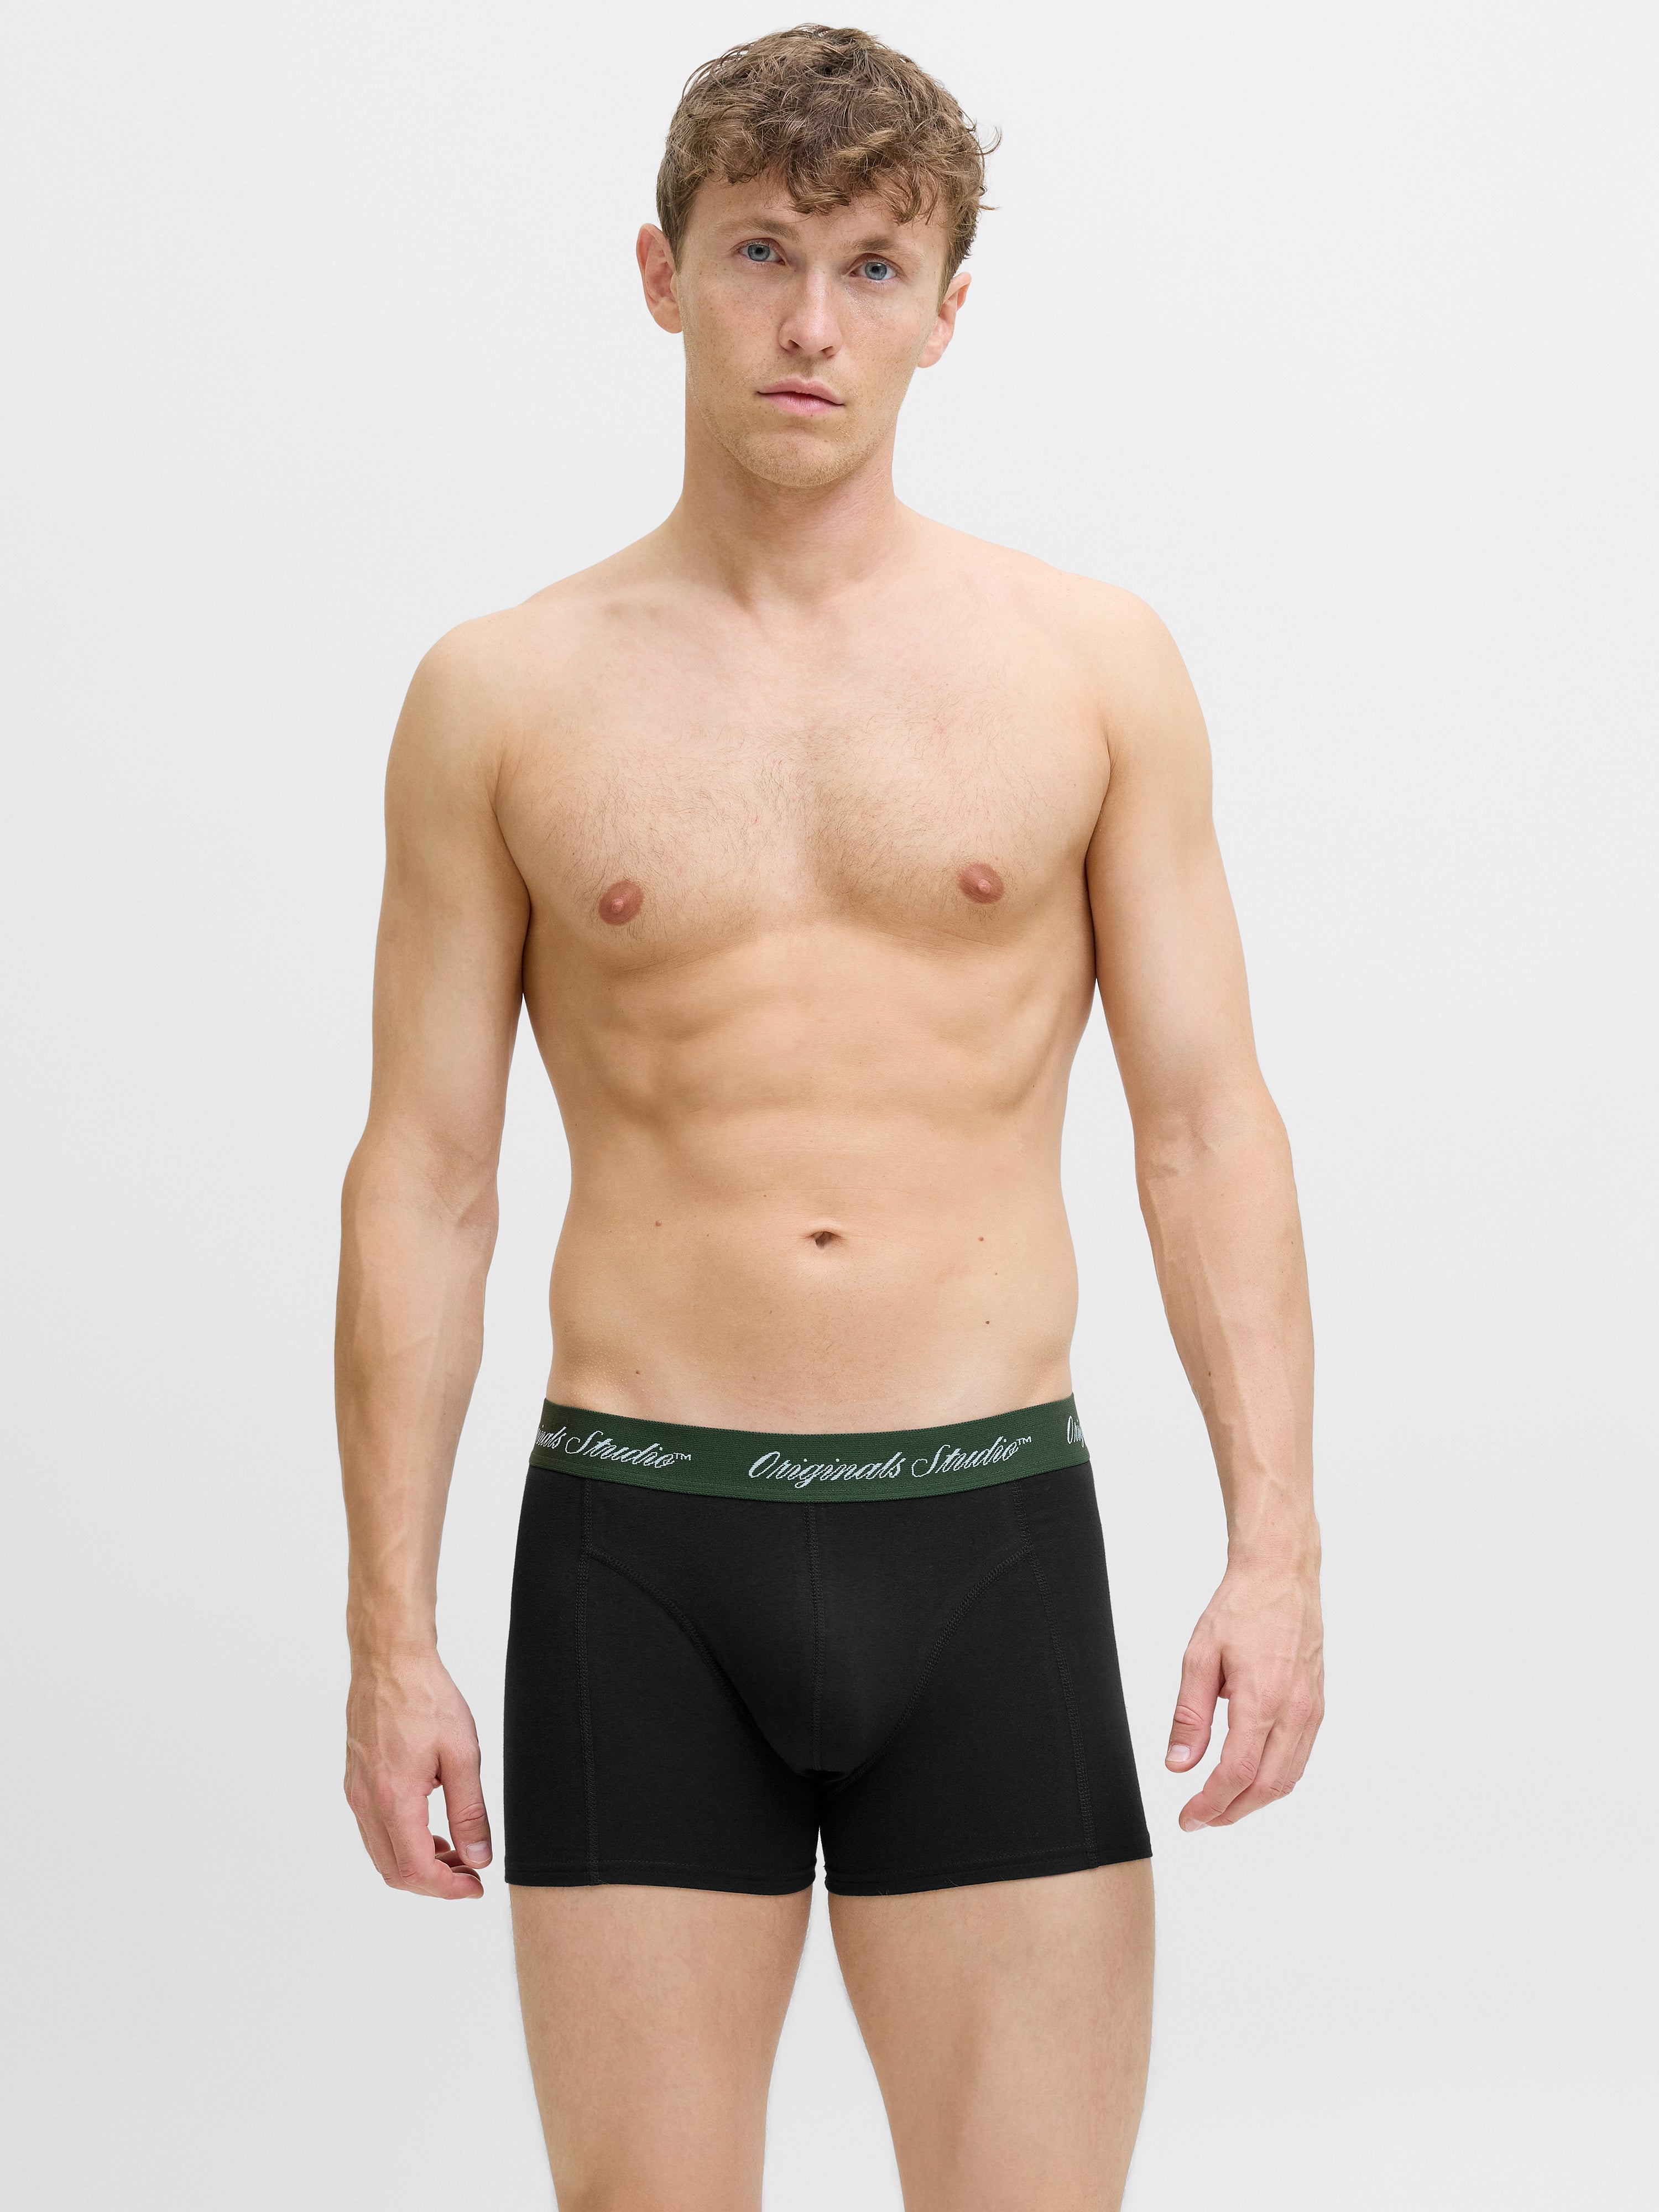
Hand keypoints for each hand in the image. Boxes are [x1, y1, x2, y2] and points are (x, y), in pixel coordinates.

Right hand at [344, 1650, 492, 1896]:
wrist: (390, 1659)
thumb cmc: (425, 1697)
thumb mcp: (461, 1754)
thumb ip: (470, 1811)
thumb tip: (479, 1856)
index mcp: (393, 1799)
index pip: (415, 1871)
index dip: (447, 1889)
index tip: (475, 1886)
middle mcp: (367, 1802)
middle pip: (394, 1871)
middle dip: (434, 1882)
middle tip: (469, 1873)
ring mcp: (356, 1792)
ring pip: (382, 1853)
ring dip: (418, 1863)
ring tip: (456, 1849)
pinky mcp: (356, 1781)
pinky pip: (375, 1829)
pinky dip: (402, 1842)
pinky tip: (430, 1826)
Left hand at [1164, 1555, 1323, 1829]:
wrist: (1281, 1576)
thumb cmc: (1241, 1609)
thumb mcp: (1199, 1657)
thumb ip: (1190, 1715)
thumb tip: (1178, 1764)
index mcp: (1262, 1699)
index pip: (1236, 1773)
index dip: (1210, 1804)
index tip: (1188, 1818)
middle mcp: (1294, 1711)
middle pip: (1266, 1787)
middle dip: (1232, 1812)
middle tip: (1200, 1818)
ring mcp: (1311, 1711)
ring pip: (1287, 1778)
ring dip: (1254, 1800)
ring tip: (1221, 1805)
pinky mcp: (1317, 1706)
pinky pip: (1299, 1757)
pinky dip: (1274, 1778)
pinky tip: (1250, 1777)